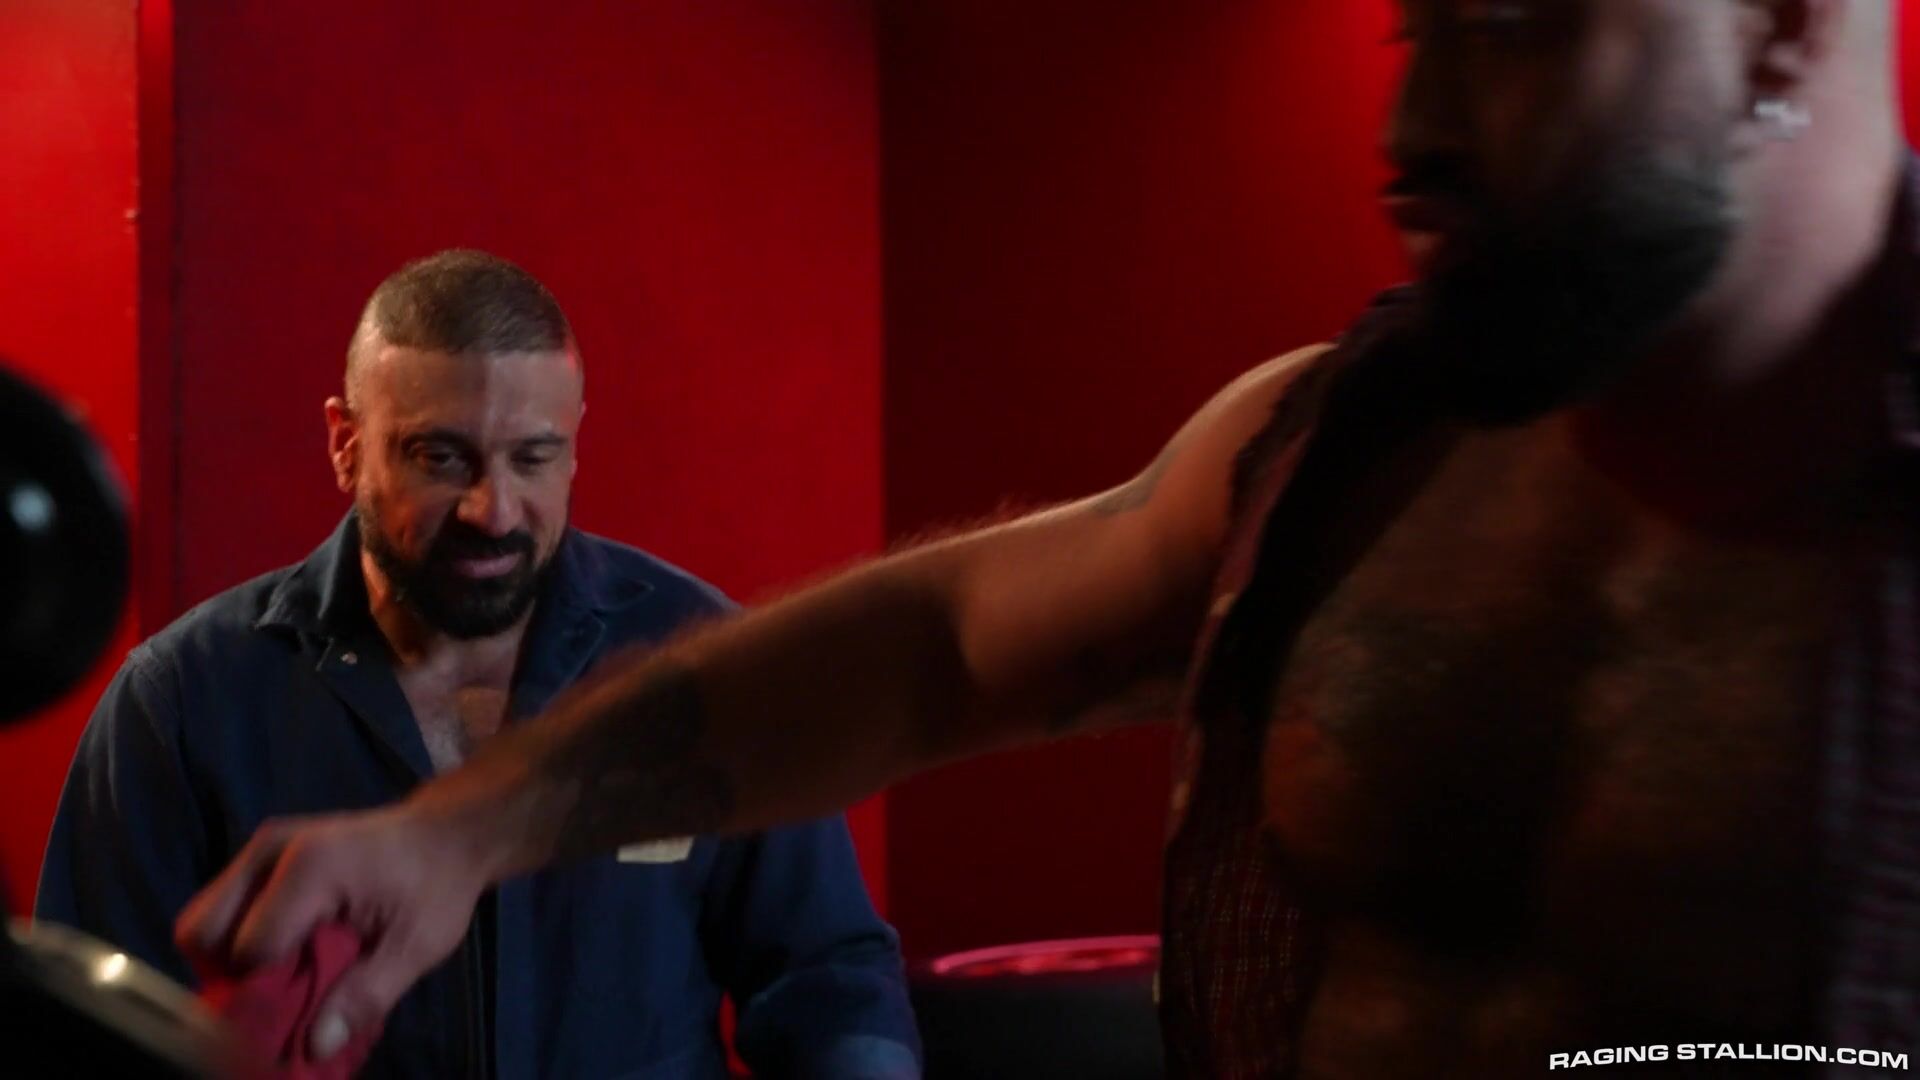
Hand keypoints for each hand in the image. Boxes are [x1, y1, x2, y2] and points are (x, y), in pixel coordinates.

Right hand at [174, 804, 488, 1060]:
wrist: (445, 834)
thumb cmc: (437, 883)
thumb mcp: (419, 944)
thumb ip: (368, 994)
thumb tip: (316, 1046)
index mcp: (310, 868)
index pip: (249, 951)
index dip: (266, 994)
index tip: (297, 1013)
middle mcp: (270, 852)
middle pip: (202, 932)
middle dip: (232, 977)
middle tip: (284, 994)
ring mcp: (260, 850)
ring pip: (206, 923)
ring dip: (234, 961)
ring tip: (288, 976)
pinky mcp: (261, 859)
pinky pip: (225, 912)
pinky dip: (242, 942)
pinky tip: (290, 955)